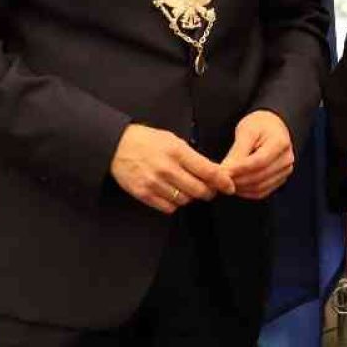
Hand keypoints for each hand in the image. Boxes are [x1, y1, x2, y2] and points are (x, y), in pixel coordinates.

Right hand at [110, 123, 233, 213]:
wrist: (117, 146)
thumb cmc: (147, 141)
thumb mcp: (172, 140)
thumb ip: (191, 156)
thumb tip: (211, 172)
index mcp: (177, 151)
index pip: (208, 171)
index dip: (223, 181)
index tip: (229, 186)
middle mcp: (167, 168)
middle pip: (199, 190)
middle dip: (209, 192)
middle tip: (209, 189)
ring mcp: (155, 183)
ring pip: (185, 200)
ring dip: (190, 197)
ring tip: (186, 188)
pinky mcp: (144, 194)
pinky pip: (168, 207)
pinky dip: (174, 203)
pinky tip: (172, 193)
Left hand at [222, 110, 295, 198]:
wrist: (272, 127)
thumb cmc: (259, 126)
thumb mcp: (247, 131)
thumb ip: (237, 151)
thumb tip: (225, 171)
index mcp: (280, 142)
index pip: (259, 161)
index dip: (239, 169)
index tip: (222, 171)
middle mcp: (286, 159)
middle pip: (259, 176)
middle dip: (237, 180)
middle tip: (219, 180)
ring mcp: (285, 171)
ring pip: (260, 187)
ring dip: (240, 188)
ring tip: (226, 182)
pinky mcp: (280, 180)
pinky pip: (262, 192)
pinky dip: (247, 192)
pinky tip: (236, 186)